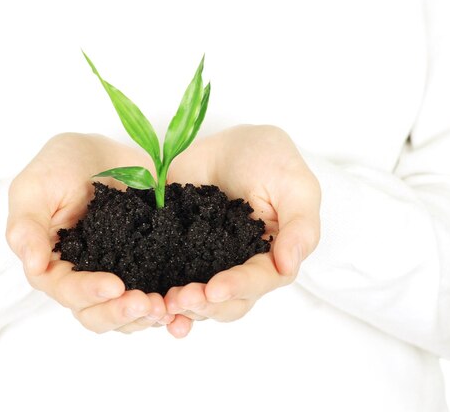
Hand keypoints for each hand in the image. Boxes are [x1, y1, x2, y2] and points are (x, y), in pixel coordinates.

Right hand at [6, 133, 172, 333]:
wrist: (104, 151)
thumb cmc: (60, 165)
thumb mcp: (35, 187)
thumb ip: (27, 224)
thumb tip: (32, 264)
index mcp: (53, 265)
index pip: (66, 290)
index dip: (88, 293)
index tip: (115, 285)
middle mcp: (84, 277)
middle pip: (96, 313)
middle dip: (120, 313)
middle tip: (147, 304)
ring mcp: (117, 274)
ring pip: (126, 312)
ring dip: (146, 316)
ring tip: (168, 309)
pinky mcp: (146, 266)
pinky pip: (155, 294)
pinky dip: (170, 307)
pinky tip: (186, 308)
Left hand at [164, 125, 320, 336]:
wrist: (228, 143)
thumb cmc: (271, 160)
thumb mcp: (296, 186)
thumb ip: (300, 226)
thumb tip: (289, 266)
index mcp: (272, 256)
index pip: (260, 280)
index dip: (238, 287)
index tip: (215, 289)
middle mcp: (240, 267)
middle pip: (228, 302)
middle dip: (205, 305)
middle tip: (181, 299)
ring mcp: (208, 262)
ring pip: (200, 299)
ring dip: (183, 306)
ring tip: (164, 303)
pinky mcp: (178, 252)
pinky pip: (170, 279)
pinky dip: (160, 297)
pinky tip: (148, 303)